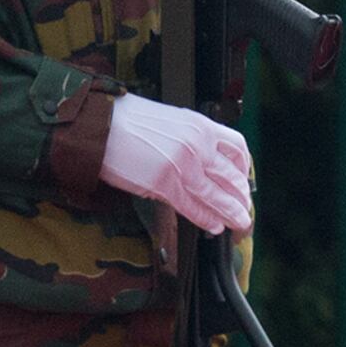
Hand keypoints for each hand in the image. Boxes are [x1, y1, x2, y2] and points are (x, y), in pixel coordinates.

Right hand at [102, 92, 255, 235]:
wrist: (100, 125)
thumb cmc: (128, 120)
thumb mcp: (172, 120)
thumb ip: (191, 138)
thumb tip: (202, 160)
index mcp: (201, 126)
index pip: (237, 148)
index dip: (243, 167)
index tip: (244, 179)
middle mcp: (198, 146)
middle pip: (231, 176)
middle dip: (241, 196)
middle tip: (245, 208)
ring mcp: (183, 167)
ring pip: (216, 196)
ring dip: (231, 213)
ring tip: (240, 223)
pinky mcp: (165, 185)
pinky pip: (192, 207)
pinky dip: (206, 219)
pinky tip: (214, 226)